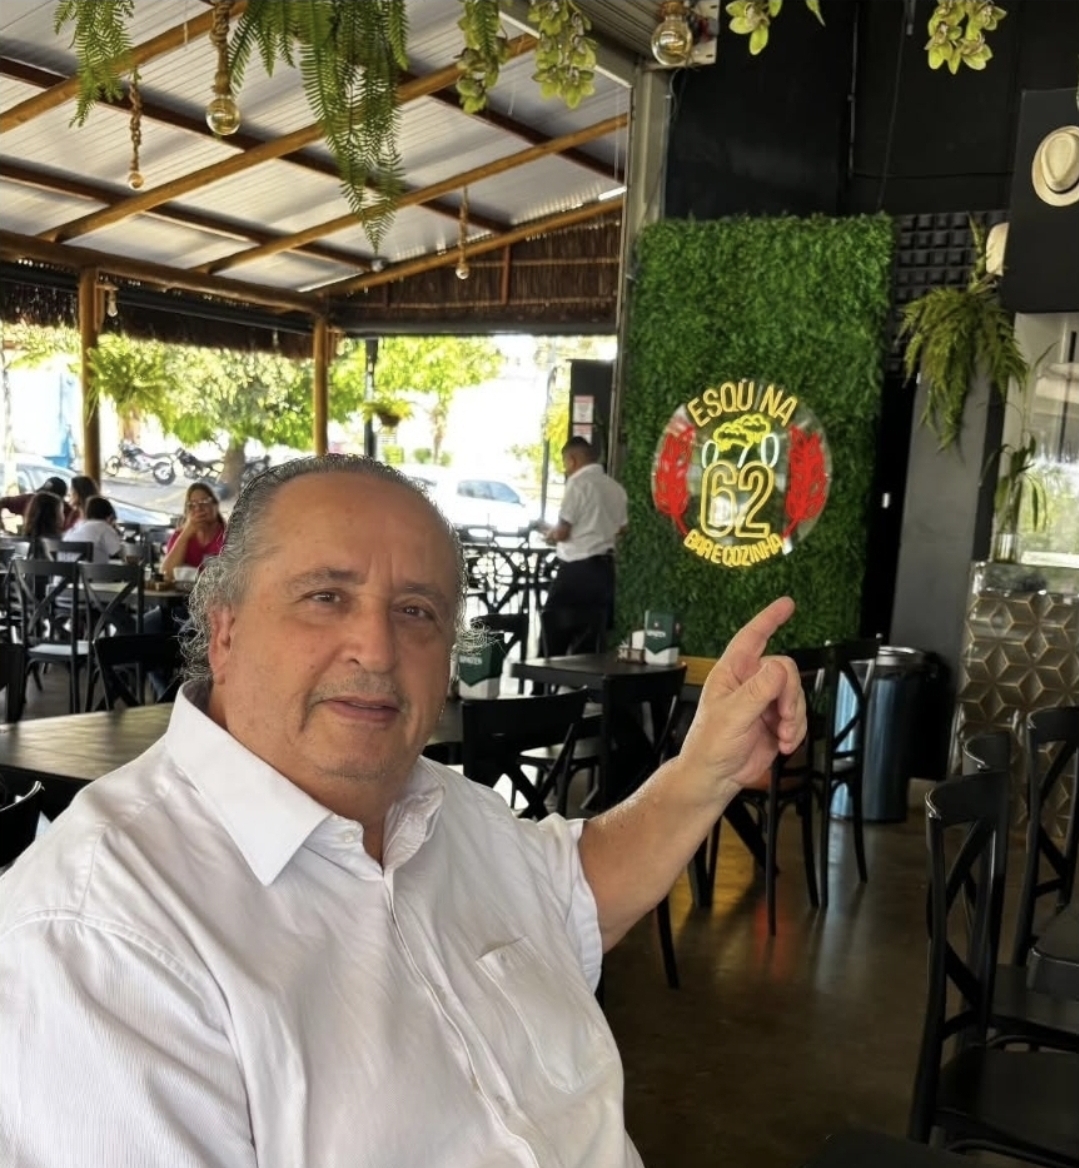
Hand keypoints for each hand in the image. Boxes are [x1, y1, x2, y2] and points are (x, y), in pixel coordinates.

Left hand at [678, 597, 805, 793]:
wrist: (715, 776)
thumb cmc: (709, 744)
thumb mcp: (732, 716)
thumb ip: (757, 691)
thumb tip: (778, 668)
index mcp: (732, 673)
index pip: (752, 637)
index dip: (769, 618)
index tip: (786, 604)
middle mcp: (749, 683)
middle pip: (786, 671)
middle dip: (790, 695)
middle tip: (783, 716)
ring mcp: (764, 702)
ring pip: (796, 695)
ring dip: (795, 717)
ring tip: (782, 734)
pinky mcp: (775, 720)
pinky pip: (799, 716)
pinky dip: (797, 730)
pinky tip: (784, 742)